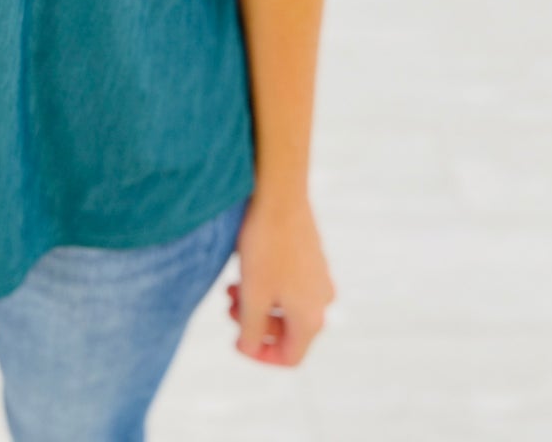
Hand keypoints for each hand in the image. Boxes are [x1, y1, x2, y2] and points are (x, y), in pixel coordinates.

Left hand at [225, 192, 336, 365]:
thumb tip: (248, 348)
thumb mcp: (253, 295)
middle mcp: (322, 300)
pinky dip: (267, 286)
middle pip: (288, 332)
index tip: (235, 341)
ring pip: (286, 306)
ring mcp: (319, 277)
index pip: (290, 357)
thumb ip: (251, 330)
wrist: (279, 194)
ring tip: (231, 289)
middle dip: (256, 325)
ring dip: (258, 304)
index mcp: (311, 317)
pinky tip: (245, 270)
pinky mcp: (312, 256)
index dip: (261, 355)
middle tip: (228, 308)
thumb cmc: (265, 245)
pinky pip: (290, 284)